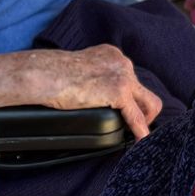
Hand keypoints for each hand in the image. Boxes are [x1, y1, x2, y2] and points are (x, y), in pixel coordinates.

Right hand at [34, 45, 165, 138]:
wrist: (45, 74)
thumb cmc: (52, 75)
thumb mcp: (81, 70)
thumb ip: (94, 77)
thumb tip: (94, 94)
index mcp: (112, 55)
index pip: (131, 77)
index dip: (131, 97)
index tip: (124, 110)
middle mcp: (122, 62)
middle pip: (143, 90)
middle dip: (142, 109)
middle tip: (132, 124)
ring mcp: (123, 76)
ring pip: (149, 103)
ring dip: (145, 120)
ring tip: (137, 134)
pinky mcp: (119, 91)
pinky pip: (137, 117)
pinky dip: (141, 131)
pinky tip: (140, 140)